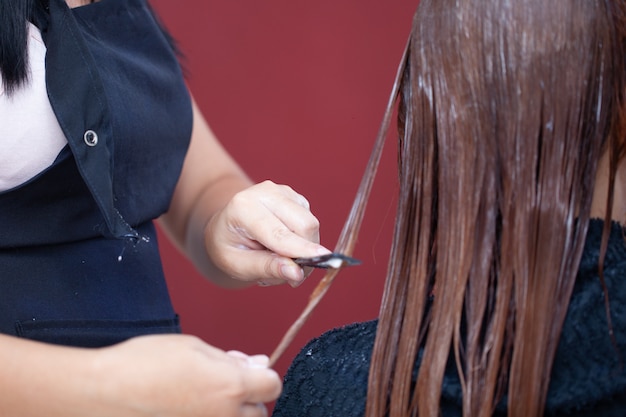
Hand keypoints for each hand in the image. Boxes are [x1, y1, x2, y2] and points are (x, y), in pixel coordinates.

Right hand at [95, 335, 280, 416]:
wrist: (103, 393)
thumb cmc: (143, 364)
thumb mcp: (193, 347)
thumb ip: (230, 359)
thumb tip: (257, 364)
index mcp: (230, 386)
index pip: (272, 386)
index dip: (263, 375)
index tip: (250, 371)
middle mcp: (224, 416)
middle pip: (258, 412)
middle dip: (248, 398)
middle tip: (223, 385)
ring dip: (231, 412)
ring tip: (203, 397)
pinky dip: (209, 416)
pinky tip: (189, 406)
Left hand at [205, 180, 330, 286]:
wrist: (225, 227)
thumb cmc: (228, 247)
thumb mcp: (237, 265)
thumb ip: (266, 268)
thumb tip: (297, 272)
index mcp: (243, 207)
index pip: (279, 233)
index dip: (302, 250)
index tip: (323, 260)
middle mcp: (265, 192)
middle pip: (304, 224)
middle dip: (306, 254)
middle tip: (292, 277)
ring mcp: (282, 192)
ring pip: (311, 224)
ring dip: (304, 250)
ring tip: (280, 261)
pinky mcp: (295, 197)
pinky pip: (310, 223)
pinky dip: (303, 241)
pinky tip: (284, 247)